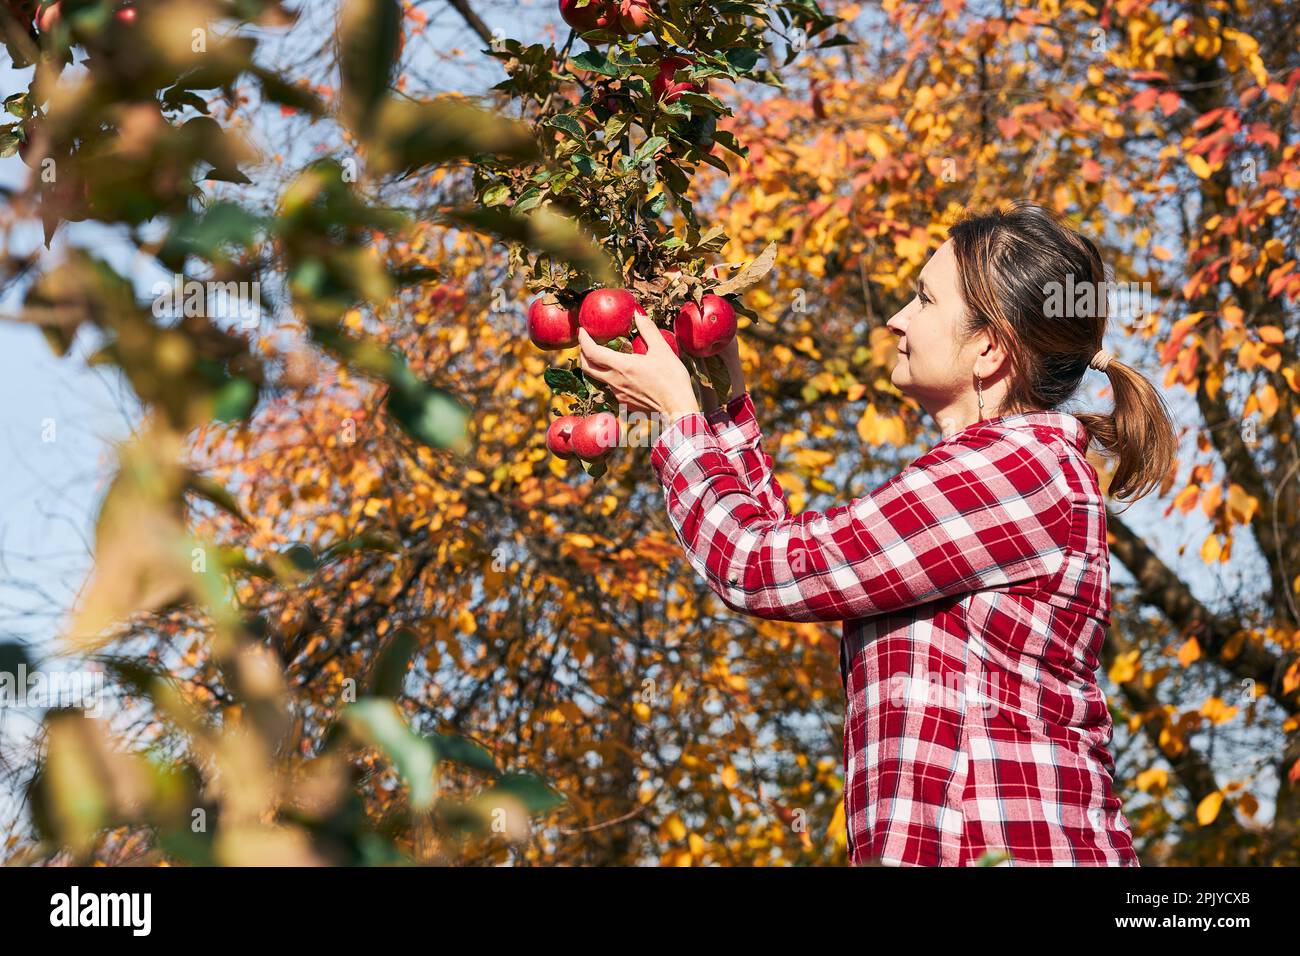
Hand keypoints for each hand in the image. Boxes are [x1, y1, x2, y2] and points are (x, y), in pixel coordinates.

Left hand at [578, 309, 699, 421]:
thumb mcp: (662, 350)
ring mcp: (618, 394)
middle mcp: (614, 381)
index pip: (591, 352)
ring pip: (599, 378)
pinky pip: (611, 388)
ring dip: (597, 366)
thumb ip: (648, 330)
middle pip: (587, 367)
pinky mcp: (624, 403)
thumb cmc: (672, 379)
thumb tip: (638, 314)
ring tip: (606, 357)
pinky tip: (622, 374)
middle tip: (587, 344)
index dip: (583, 340)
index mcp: (621, 366)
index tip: (582, 331)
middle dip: (583, 354)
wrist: (678, 408)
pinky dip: (611, 377)